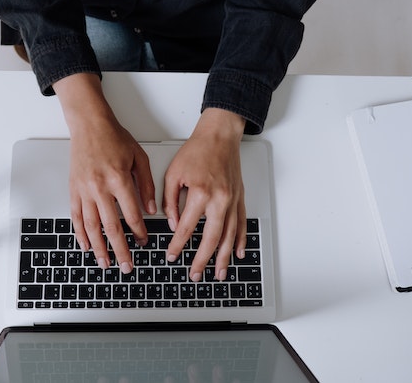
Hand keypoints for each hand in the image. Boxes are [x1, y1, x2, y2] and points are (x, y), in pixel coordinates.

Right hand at [54, 74, 156, 273]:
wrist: (89, 125)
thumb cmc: (114, 138)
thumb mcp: (139, 157)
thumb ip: (146, 184)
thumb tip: (151, 209)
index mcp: (118, 179)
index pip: (131, 214)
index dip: (139, 232)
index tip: (144, 242)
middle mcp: (99, 187)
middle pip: (111, 227)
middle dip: (120, 249)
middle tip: (126, 266)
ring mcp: (84, 190)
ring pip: (91, 226)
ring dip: (99, 248)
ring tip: (106, 263)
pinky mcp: (73, 190)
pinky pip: (76, 217)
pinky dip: (80, 234)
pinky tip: (86, 246)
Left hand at [163, 108, 246, 281]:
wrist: (220, 136)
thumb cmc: (197, 151)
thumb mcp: (173, 173)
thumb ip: (169, 201)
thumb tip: (172, 223)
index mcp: (200, 193)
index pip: (186, 228)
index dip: (177, 245)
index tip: (171, 256)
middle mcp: (219, 200)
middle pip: (211, 239)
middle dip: (202, 260)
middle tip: (195, 274)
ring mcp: (232, 201)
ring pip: (229, 236)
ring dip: (224, 258)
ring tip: (219, 274)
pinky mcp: (239, 198)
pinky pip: (241, 224)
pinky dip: (240, 241)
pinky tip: (237, 253)